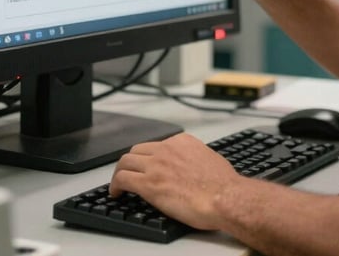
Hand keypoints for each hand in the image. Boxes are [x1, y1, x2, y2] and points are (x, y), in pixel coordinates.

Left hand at [109, 133, 240, 230]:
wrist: (224, 197)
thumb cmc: (222, 184)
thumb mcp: (209, 159)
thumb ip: (195, 158)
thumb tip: (191, 167)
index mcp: (183, 142)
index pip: (156, 145)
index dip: (148, 158)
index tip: (147, 167)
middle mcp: (167, 149)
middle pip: (137, 150)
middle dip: (131, 163)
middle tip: (128, 174)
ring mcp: (157, 165)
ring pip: (125, 162)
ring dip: (119, 173)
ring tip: (119, 184)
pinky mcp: (149, 183)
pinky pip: (123, 179)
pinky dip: (115, 185)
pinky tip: (116, 193)